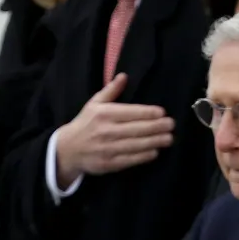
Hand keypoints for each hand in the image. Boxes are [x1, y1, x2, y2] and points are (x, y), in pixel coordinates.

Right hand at [55, 74, 174, 185]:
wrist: (67, 149)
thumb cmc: (85, 124)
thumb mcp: (94, 104)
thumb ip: (111, 91)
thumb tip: (124, 76)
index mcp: (104, 114)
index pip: (130, 112)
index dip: (148, 113)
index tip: (162, 112)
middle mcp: (106, 130)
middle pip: (136, 129)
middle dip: (156, 127)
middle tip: (171, 125)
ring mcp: (108, 148)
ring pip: (136, 145)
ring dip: (155, 142)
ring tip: (169, 138)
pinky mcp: (109, 163)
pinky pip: (130, 159)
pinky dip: (144, 156)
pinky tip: (155, 152)